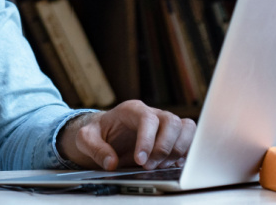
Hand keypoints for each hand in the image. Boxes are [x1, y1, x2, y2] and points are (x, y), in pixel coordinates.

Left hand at [58, 101, 195, 170]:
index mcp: (131, 110)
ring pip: (187, 128)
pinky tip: (172, 165)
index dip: (148, 140)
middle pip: (172, 122)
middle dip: (164, 148)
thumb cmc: (98, 133)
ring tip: (161, 165)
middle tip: (149, 166)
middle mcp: (152, 113)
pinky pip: (190, 139)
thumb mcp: (85, 138)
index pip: (148, 119)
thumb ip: (95, 148)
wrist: (107, 134)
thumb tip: (111, 163)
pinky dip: (186, 153)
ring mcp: (165, 124)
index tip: (140, 160)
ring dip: (178, 150)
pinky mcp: (173, 136)